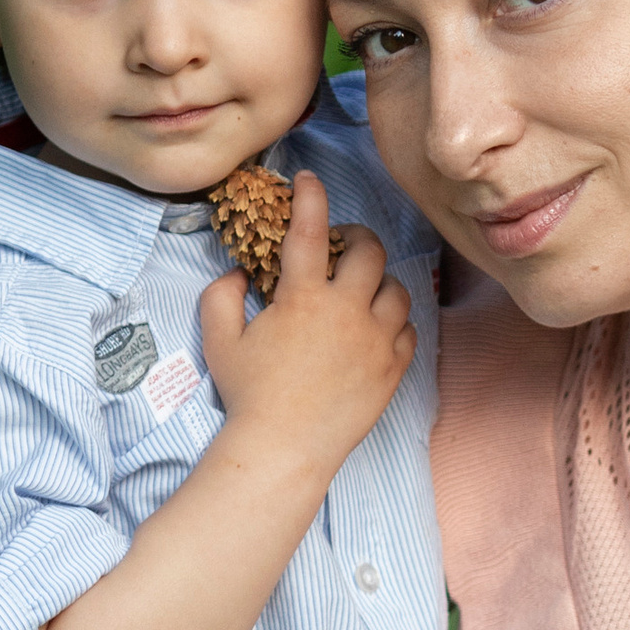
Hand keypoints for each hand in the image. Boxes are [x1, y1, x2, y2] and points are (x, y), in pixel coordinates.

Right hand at [200, 172, 415, 474]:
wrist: (285, 450)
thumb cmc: (249, 395)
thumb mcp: (220, 341)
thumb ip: (222, 296)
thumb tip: (240, 273)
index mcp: (304, 299)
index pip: (309, 230)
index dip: (310, 196)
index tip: (310, 180)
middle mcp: (347, 313)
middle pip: (371, 251)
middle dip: (358, 238)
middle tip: (343, 245)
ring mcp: (376, 342)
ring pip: (398, 291)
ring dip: (380, 283)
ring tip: (362, 291)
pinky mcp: (392, 370)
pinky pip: (409, 331)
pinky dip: (395, 324)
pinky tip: (376, 330)